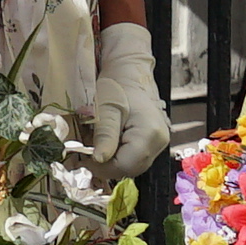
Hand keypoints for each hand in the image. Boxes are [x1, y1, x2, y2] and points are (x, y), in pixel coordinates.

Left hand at [82, 21, 176, 178]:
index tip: (85, 159)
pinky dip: (120, 156)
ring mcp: (159, 144)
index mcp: (149, 133)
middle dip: (107, 165)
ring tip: (100, 144)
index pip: (125, 165)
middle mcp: (160, 142)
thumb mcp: (105, 109)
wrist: (130, 76)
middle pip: (131, 168)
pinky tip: (110, 143)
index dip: (103, 167)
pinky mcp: (154, 144)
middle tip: (89, 152)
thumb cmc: (117, 87)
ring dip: (113, 161)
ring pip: (133, 166)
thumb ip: (104, 135)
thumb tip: (99, 160)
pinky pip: (135, 159)